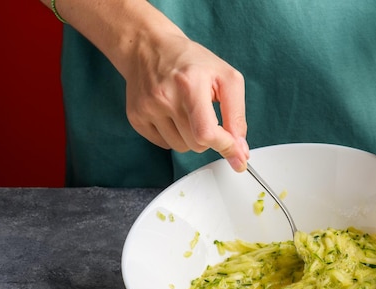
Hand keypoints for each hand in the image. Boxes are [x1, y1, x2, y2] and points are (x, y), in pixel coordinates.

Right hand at [123, 32, 249, 170]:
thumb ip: (237, 115)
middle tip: (207, 115)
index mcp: (190, 83)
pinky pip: (164, 145)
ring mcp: (147, 108)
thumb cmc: (192, 62)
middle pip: (196, 144)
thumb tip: (239, 150)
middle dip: (209, 137)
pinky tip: (172, 114)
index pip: (206, 133)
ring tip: (187, 111)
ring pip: (181, 147)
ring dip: (191, 137)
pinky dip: (174, 135)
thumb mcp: (226, 78)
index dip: (225, 147)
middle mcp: (164, 96)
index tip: (237, 154)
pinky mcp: (135, 117)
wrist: (149, 47)